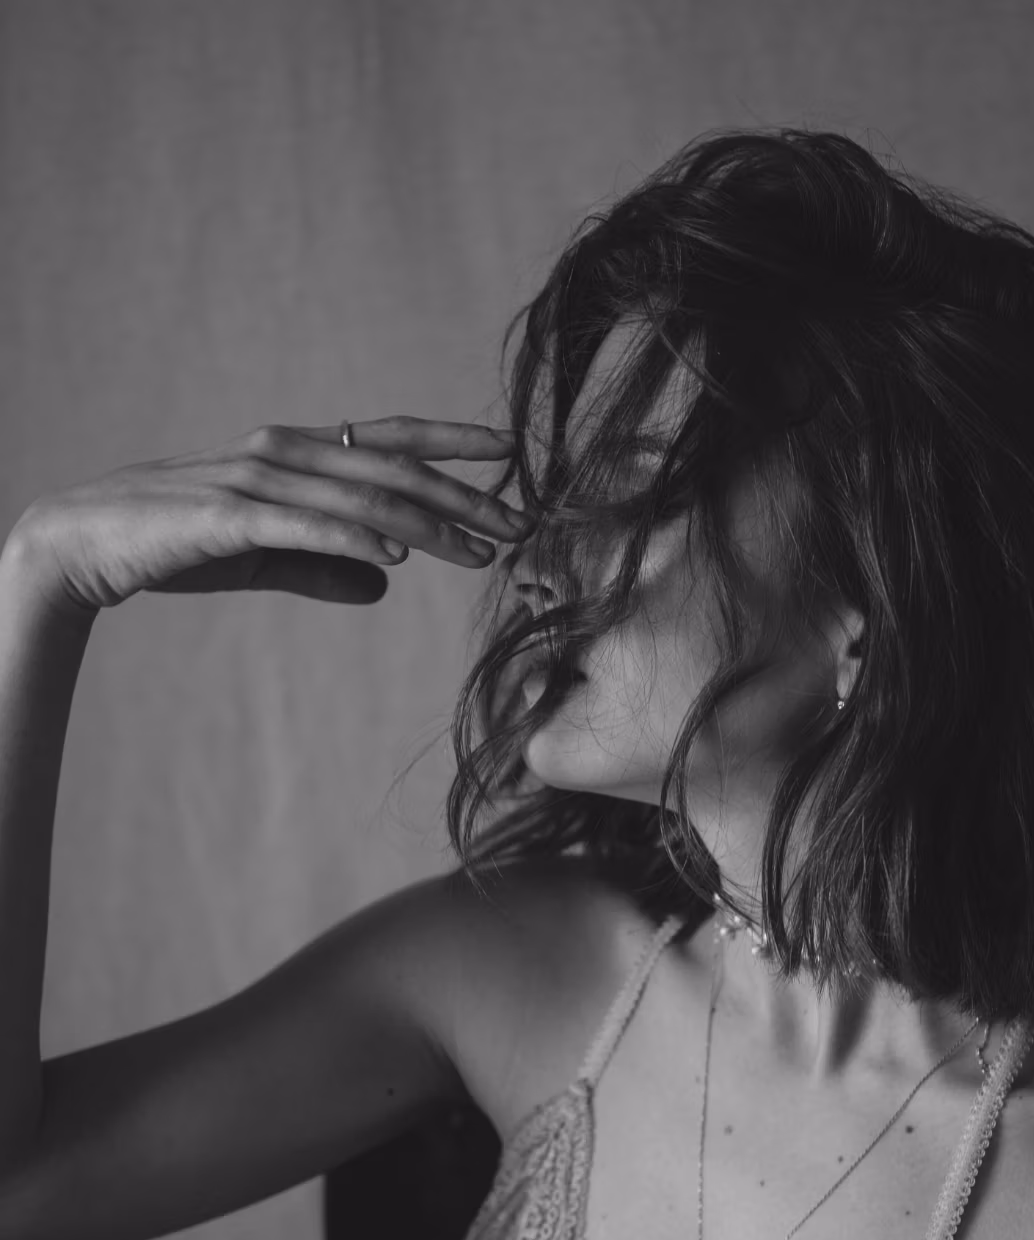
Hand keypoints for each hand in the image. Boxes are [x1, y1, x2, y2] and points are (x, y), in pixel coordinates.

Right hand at [7, 418, 531, 613]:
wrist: (89, 542)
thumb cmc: (181, 542)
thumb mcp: (267, 554)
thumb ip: (326, 563)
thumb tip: (386, 583)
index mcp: (298, 452)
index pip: (391, 439)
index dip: (453, 441)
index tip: (510, 453)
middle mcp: (286, 451)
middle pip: (394, 469)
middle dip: (463, 496)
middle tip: (519, 523)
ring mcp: (258, 478)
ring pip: (364, 495)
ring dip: (430, 524)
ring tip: (480, 551)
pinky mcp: (230, 515)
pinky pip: (306, 523)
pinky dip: (356, 534)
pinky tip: (399, 553)